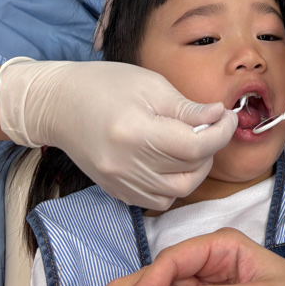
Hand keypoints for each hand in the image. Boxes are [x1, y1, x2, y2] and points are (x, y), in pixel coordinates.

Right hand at [0, 57, 237, 208]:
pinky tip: (171, 160)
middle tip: (210, 126)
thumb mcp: (150, 85)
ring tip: (191, 143)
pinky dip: (173, 184)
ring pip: (177, 193)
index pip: (195, 147)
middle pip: (189, 173)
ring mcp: (119, 183)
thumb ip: (186, 108)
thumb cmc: (104, 85)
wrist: (58, 104)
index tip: (226, 116)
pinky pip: (157, 200)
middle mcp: (127, 165)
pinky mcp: (116, 191)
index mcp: (135, 133)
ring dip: (194, 171)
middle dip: (210, 150)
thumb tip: (219, 117)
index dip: (221, 133)